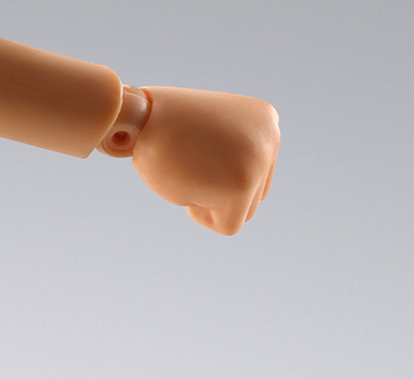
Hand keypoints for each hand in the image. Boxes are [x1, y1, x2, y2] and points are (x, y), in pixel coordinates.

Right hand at [111, 87, 278, 234]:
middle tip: (191, 166)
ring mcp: (260, 161)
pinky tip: (187, 185)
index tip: (197, 156)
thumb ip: (234, 155)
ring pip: (244, 212)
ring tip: (189, 174)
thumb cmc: (164, 128)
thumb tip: (236, 183)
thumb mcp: (211, 134)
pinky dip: (203, 217)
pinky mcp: (243, 184)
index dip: (222, 178)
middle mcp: (270, 138)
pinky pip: (229, 226)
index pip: (257, 174)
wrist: (143, 117)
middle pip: (255, 195)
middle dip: (219, 194)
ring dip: (211, 204)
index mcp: (264, 122)